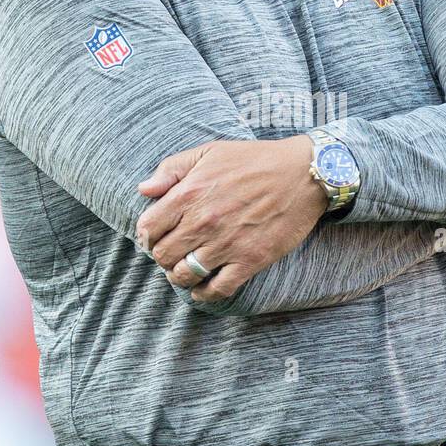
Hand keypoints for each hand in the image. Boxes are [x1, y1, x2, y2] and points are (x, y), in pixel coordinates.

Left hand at [135, 135, 327, 301]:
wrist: (302, 173)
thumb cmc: (254, 159)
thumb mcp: (209, 152)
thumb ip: (171, 169)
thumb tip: (143, 190)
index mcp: (189, 194)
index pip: (148, 228)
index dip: (146, 235)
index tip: (154, 237)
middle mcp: (203, 222)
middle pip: (163, 255)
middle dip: (162, 256)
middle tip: (171, 253)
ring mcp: (226, 244)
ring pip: (184, 275)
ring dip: (178, 276)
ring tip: (183, 270)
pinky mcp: (250, 260)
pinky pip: (217, 289)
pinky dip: (204, 294)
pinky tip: (201, 288)